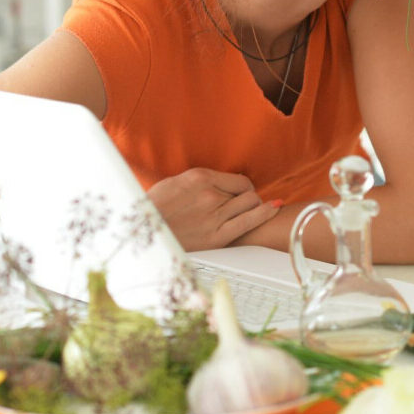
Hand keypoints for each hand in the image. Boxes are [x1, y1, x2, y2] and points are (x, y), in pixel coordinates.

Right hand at [147, 168, 281, 250]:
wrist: (140, 235)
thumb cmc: (153, 210)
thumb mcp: (176, 183)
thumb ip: (200, 182)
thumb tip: (218, 184)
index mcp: (200, 178)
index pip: (239, 180)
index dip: (244, 189)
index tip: (242, 195)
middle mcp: (211, 194)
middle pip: (248, 192)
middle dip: (249, 199)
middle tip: (244, 207)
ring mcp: (215, 215)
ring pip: (251, 204)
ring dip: (254, 207)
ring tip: (251, 213)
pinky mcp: (217, 236)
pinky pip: (250, 221)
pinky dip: (265, 213)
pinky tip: (274, 208)